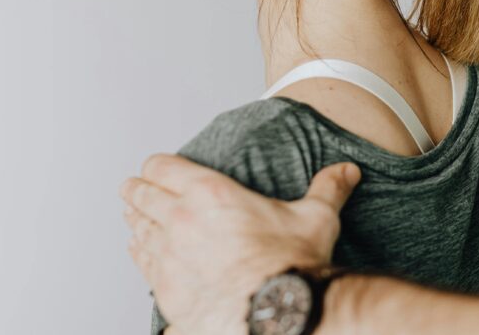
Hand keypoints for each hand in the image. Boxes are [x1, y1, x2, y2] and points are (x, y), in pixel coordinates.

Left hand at [119, 154, 360, 334]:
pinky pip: (142, 264)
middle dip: (136, 191)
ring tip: (132, 216)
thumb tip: (346, 172)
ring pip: (137, 229)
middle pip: (142, 196)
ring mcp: (168, 256)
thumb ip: (327, 189)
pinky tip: (139, 251)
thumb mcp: (315, 218)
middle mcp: (181, 220)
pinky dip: (139, 254)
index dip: (157, 166)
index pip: (163, 167)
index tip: (156, 169)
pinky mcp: (166, 289)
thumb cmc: (293, 266)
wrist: (280, 312)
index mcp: (210, 193)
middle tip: (132, 189)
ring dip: (134, 220)